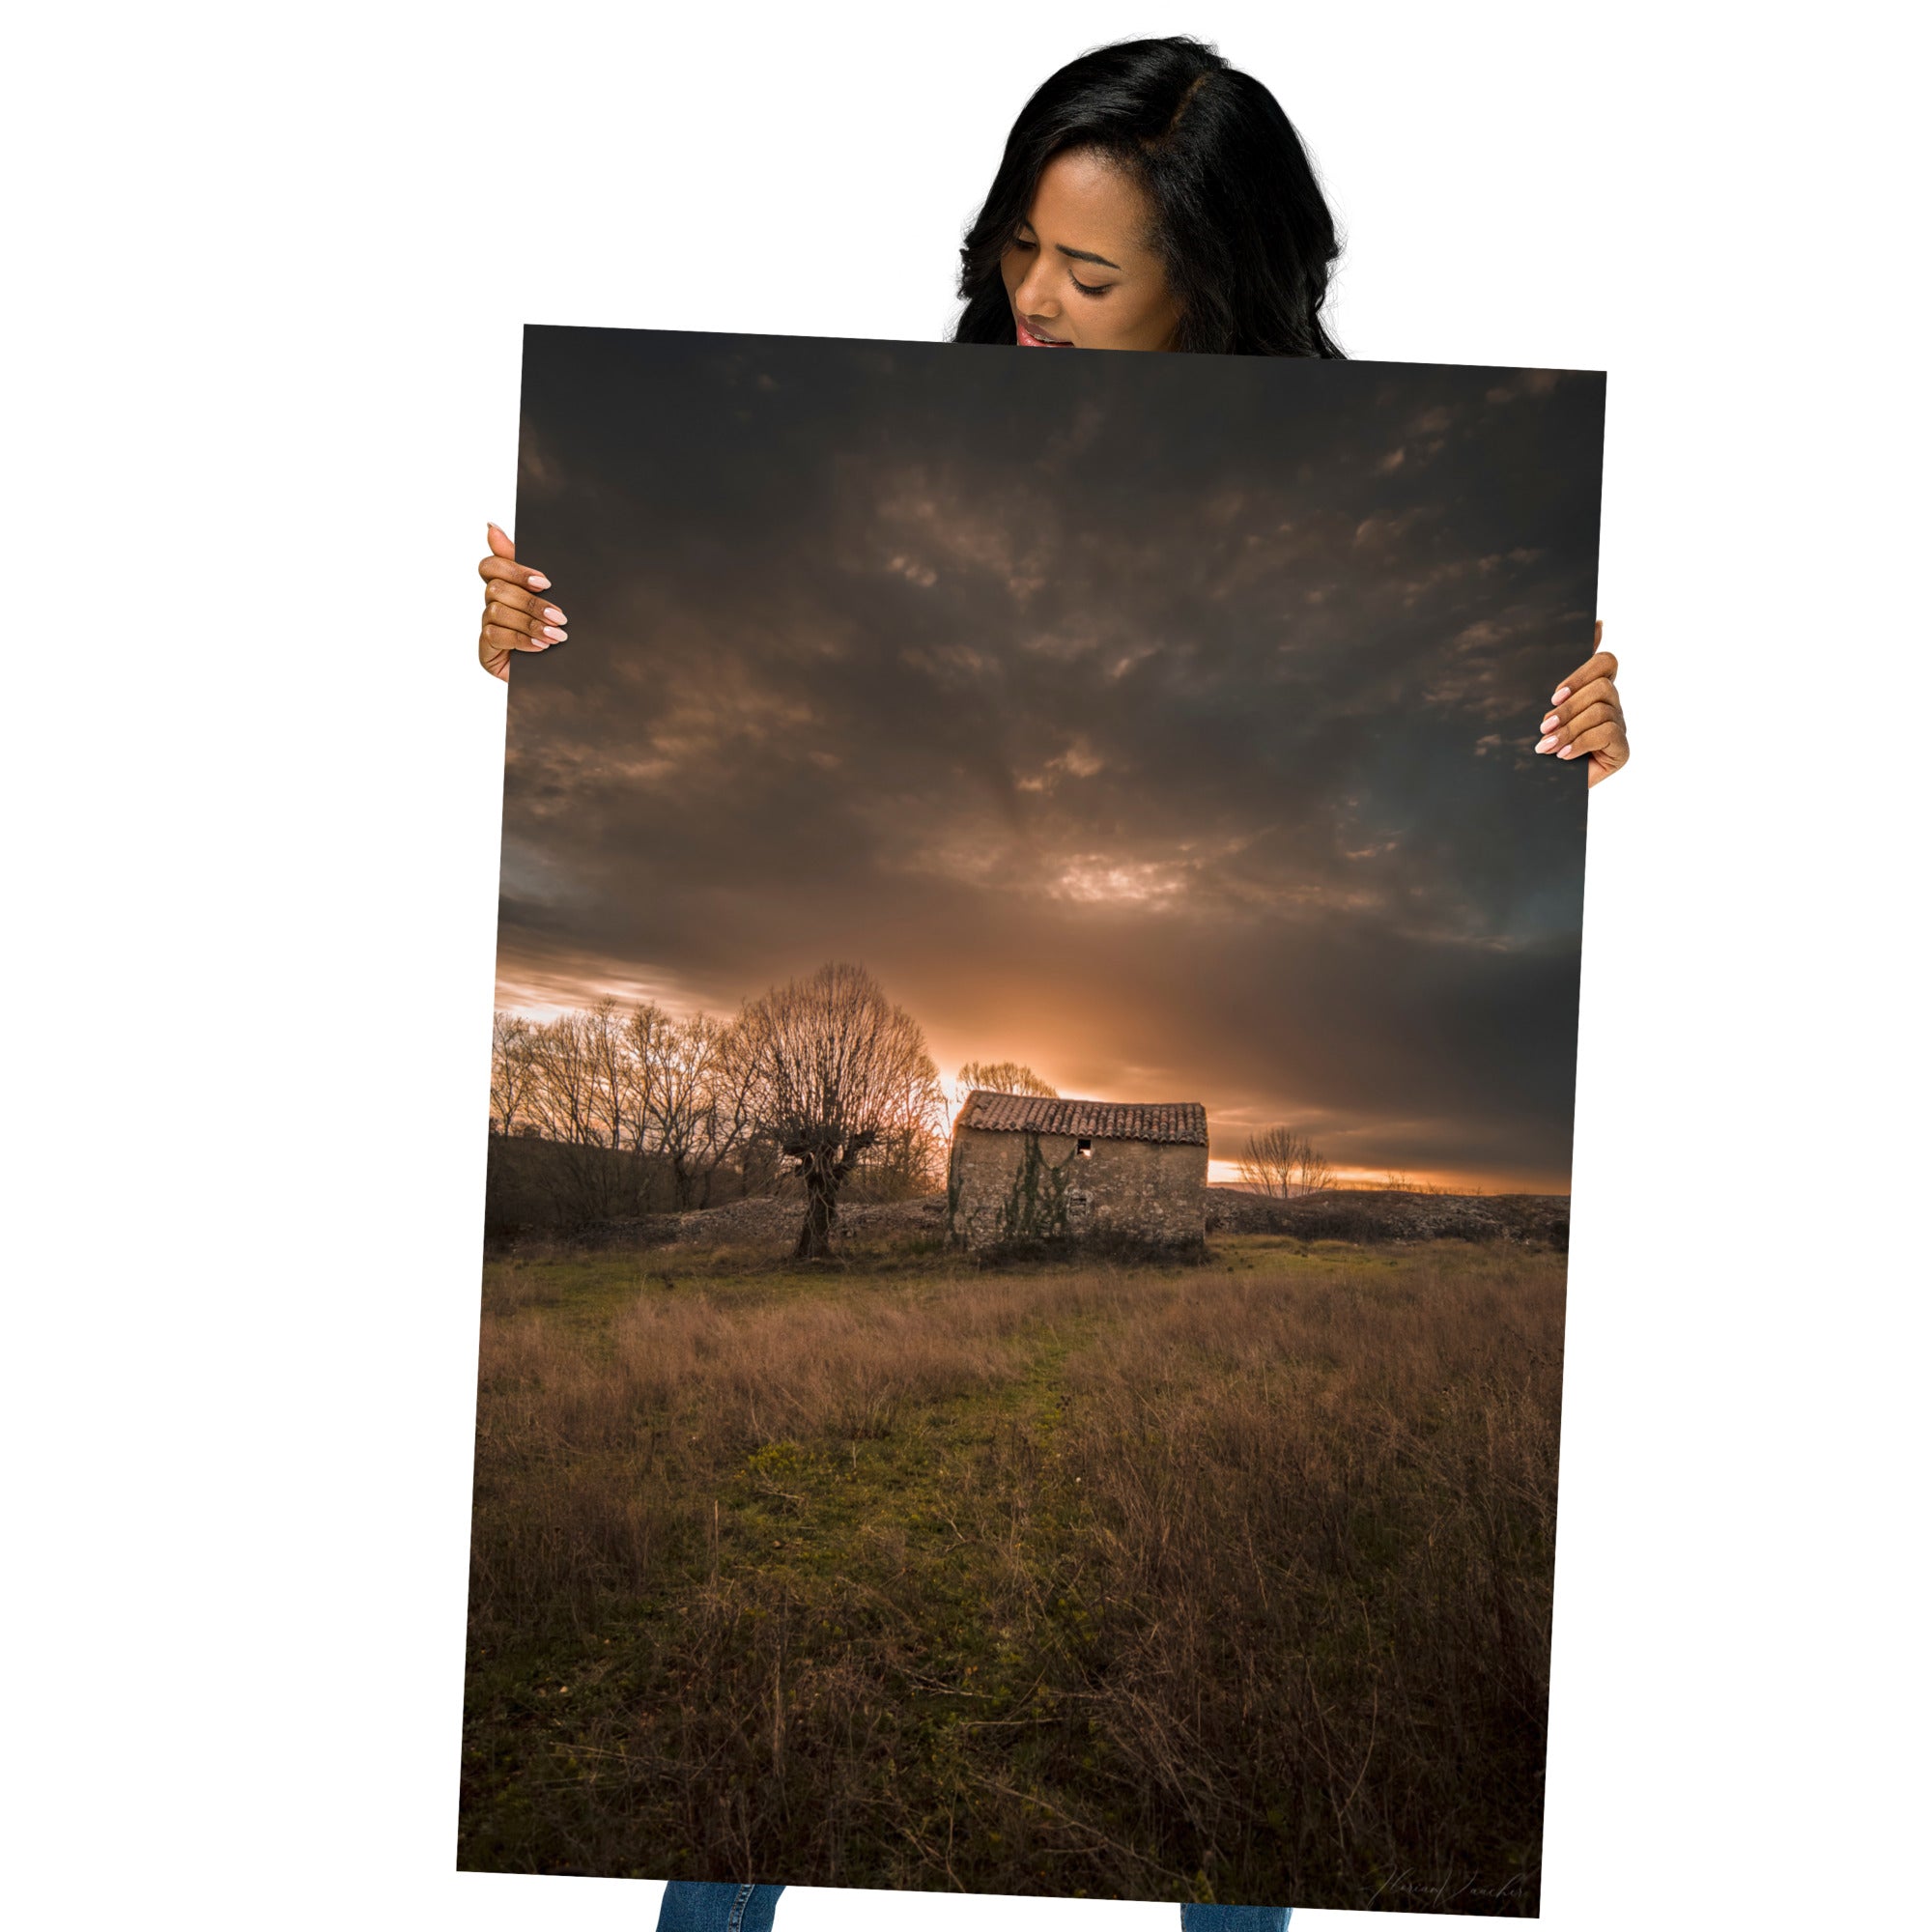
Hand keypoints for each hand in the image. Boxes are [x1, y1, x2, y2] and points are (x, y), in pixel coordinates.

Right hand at [477, 523, 566, 680]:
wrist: (565, 673)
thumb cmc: (557, 630)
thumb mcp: (551, 596)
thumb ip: (525, 564)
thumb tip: (491, 526)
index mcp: (506, 586)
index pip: (490, 565)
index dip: (515, 570)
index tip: (545, 582)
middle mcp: (492, 604)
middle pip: (496, 588)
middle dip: (531, 602)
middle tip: (560, 616)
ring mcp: (487, 627)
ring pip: (496, 611)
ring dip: (530, 623)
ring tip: (557, 636)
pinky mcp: (486, 651)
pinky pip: (495, 636)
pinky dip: (522, 640)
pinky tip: (541, 647)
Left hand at [1535, 621, 1627, 786]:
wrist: (1536, 787)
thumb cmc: (1537, 742)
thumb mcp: (1540, 706)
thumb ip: (1560, 671)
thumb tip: (1597, 624)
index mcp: (1593, 689)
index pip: (1605, 661)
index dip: (1582, 672)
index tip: (1554, 695)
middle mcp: (1611, 704)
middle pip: (1603, 685)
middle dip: (1568, 707)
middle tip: (1544, 726)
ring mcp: (1619, 726)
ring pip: (1602, 710)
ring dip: (1569, 728)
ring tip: (1547, 745)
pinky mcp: (1622, 750)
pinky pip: (1608, 733)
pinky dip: (1581, 743)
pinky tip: (1563, 755)